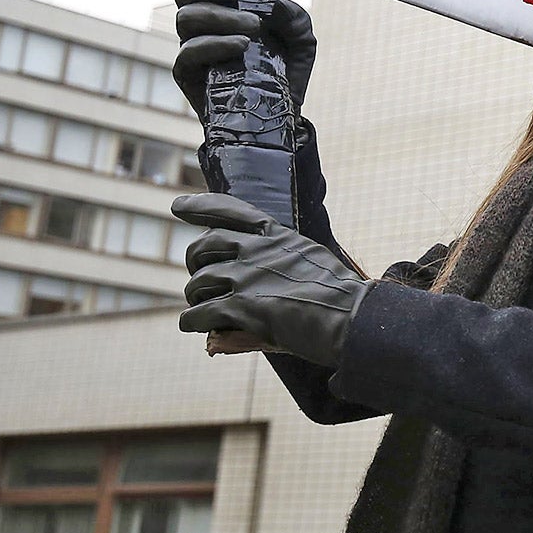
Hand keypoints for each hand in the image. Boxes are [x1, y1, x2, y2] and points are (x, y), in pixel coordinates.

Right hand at [171, 0, 316, 114]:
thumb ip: (296, 20)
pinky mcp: (187, 74)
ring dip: (219, 16)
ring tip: (252, 28)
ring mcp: (191, 49)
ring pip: (186, 18)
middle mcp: (201, 26)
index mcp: (221, 9)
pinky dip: (214, 44)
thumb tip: (280, 3)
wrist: (277, 116)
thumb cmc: (283, 72)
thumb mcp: (300, 44)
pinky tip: (240, 46)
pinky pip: (188, 52)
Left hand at [175, 192, 365, 366]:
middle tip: (197, 277)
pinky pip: (199, 314)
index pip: (232, 211)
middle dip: (194, 260)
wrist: (354, 318)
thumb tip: (254, 287)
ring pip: (198, 282)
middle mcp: (258, 250)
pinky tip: (196, 327)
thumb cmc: (342, 298)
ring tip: (201, 309)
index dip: (201, 207)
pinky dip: (193, 322)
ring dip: (195, 297)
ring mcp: (248, 277)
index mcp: (278, 236)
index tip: (178, 206)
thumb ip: (281, 267)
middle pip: (204, 245)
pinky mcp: (242, 307)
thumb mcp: (312, 265)